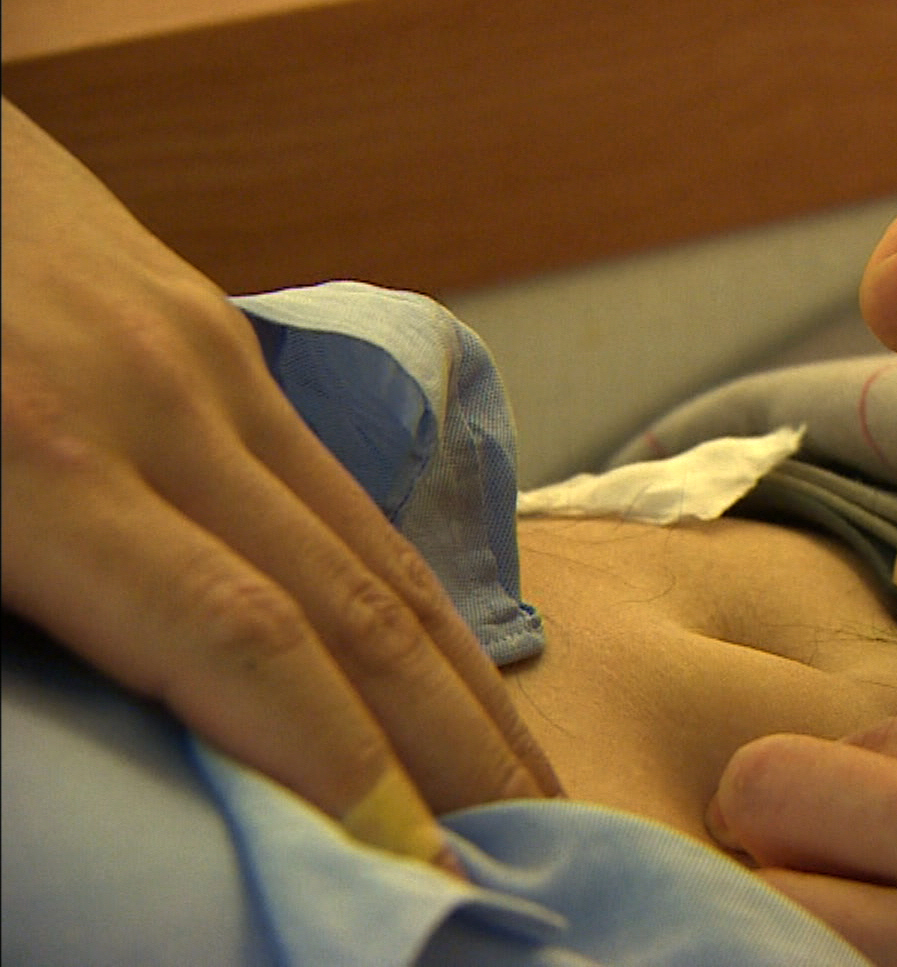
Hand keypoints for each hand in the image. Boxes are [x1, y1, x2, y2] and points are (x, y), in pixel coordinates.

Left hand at [1, 99, 560, 868]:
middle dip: (454, 752)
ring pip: (376, 550)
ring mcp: (208, 358)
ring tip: (525, 783)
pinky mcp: (221, 337)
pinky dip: (413, 605)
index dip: (342, 769)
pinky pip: (341, 495)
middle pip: (357, 606)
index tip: (413, 873)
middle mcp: (161, 404)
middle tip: (530, 859)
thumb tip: (141, 748)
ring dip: (463, 685)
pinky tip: (444, 668)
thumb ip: (13, 617)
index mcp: (38, 459)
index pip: (247, 643)